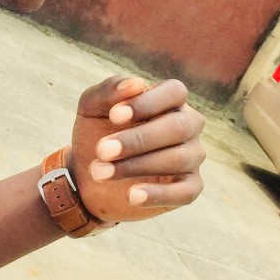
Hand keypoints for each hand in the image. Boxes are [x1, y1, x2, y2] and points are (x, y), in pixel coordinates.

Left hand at [69, 76, 205, 222]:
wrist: (87, 175)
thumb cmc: (95, 131)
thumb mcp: (92, 107)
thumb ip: (110, 90)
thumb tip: (137, 84)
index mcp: (169, 99)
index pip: (174, 92)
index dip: (147, 103)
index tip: (114, 116)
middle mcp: (187, 124)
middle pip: (178, 126)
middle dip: (138, 139)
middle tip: (101, 150)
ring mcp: (192, 156)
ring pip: (178, 158)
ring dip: (136, 166)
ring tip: (100, 172)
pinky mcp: (189, 187)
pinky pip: (186, 191)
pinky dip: (158, 194)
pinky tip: (131, 195)